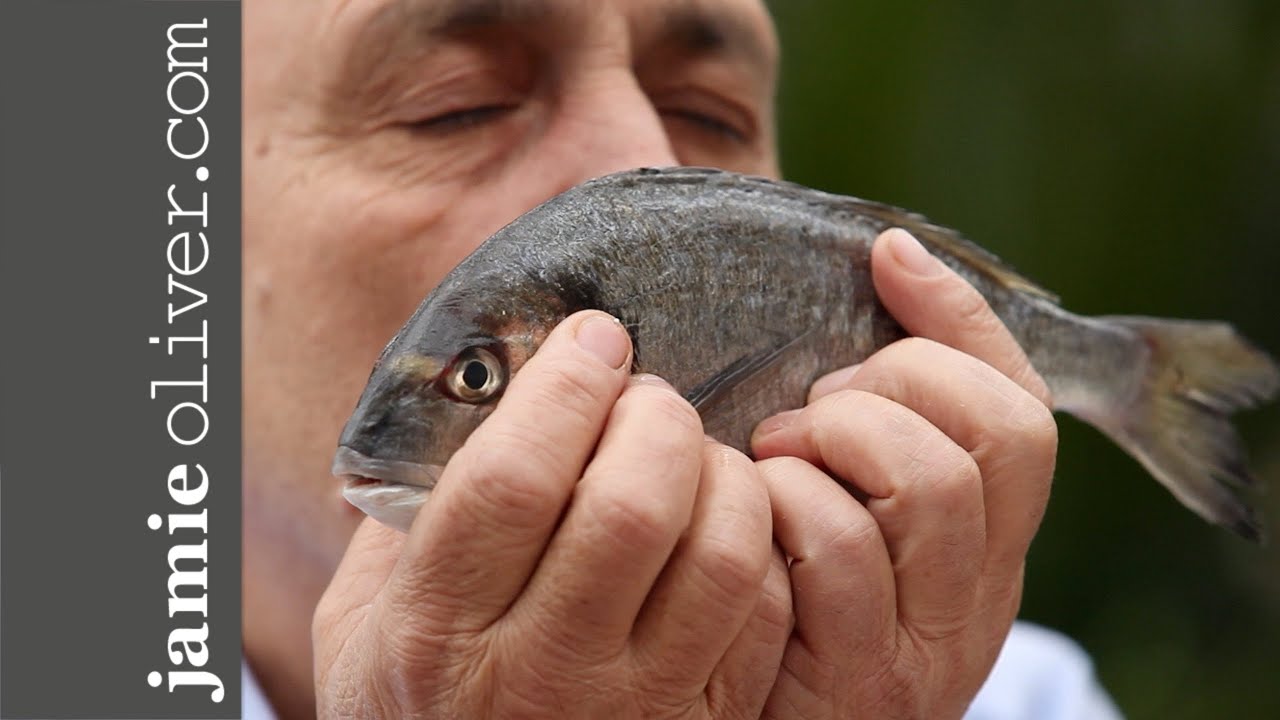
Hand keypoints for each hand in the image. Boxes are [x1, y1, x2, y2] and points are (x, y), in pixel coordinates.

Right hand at [312, 311, 792, 718]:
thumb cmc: (415, 714)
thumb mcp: (359, 623)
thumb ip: (401, 517)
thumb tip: (472, 399)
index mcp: (435, 633)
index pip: (512, 481)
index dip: (562, 387)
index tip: (591, 338)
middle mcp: (540, 675)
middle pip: (633, 507)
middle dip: (653, 417)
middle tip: (644, 398)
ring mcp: (636, 711)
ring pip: (722, 554)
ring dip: (722, 473)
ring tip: (692, 459)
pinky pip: (767, 610)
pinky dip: (760, 544)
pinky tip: (723, 526)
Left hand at [752, 229, 1057, 719]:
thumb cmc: (789, 587)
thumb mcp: (859, 501)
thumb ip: (884, 407)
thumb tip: (894, 253)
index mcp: (991, 543)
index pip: (1022, 410)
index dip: (957, 319)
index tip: (883, 264)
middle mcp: (976, 597)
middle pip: (986, 438)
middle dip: (885, 387)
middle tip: (810, 413)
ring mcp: (921, 645)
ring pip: (925, 482)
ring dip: (830, 438)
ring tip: (774, 456)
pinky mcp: (848, 680)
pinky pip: (833, 546)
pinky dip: (781, 501)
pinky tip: (749, 512)